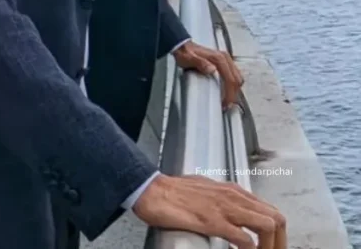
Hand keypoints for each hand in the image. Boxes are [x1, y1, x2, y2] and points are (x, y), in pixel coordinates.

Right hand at [133, 174, 285, 247]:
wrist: (150, 190)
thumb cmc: (172, 191)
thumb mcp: (204, 188)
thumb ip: (222, 199)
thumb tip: (230, 213)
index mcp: (232, 190)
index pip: (269, 210)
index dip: (276, 232)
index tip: (271, 246)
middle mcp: (234, 197)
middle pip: (277, 218)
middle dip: (280, 242)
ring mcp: (225, 209)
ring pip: (268, 226)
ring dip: (269, 246)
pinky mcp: (214, 222)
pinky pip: (245, 240)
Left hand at [173, 40, 243, 109]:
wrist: (182, 46)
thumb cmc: (185, 53)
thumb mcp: (189, 59)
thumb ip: (200, 63)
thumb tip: (212, 69)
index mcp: (219, 59)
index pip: (231, 79)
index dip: (230, 93)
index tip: (226, 103)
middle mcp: (225, 58)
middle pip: (237, 79)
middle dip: (234, 94)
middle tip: (227, 104)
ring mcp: (225, 60)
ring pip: (237, 77)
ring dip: (234, 89)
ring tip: (227, 99)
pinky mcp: (224, 62)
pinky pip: (233, 75)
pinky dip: (232, 84)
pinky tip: (226, 90)